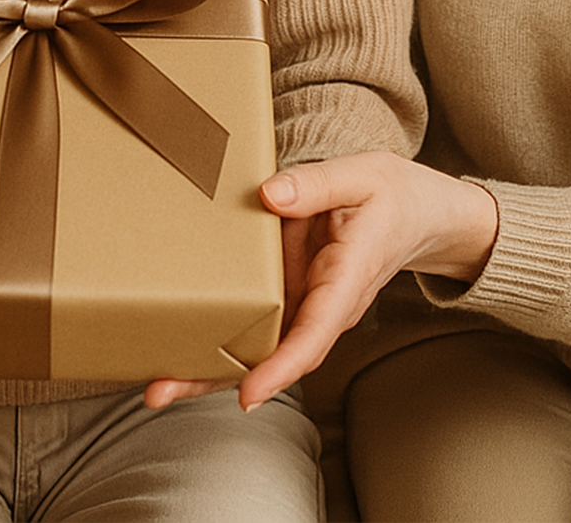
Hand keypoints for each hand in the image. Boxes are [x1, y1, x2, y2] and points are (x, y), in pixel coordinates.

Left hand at [145, 152, 496, 412]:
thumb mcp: (361, 177)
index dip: (282, 366)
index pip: (315, 333)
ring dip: (207, 368)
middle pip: (273, 355)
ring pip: (258, 347)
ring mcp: (304, 302)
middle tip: (160, 393)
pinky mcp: (289, 292)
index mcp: (347, 279)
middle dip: (218, 379)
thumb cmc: (391, 195)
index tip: (248, 393)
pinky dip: (217, 338)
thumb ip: (316, 185)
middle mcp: (322, 304)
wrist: (416, 213)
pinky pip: (255, 322)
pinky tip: (177, 346)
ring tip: (154, 383)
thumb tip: (270, 196)